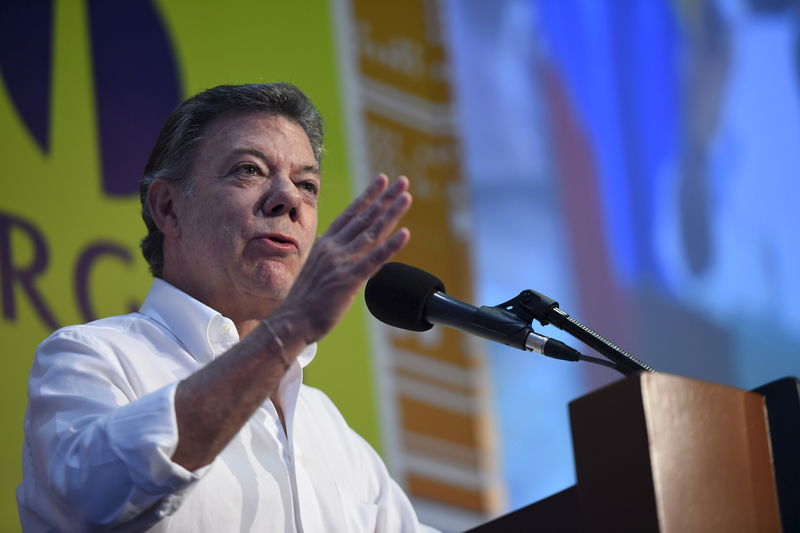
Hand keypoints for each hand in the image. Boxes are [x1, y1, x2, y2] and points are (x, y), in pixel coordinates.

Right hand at [277, 174, 410, 342]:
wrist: (291, 322)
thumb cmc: (304, 300)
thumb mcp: (315, 269)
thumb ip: (326, 253)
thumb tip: (329, 240)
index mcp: (326, 244)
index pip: (351, 214)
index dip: (368, 196)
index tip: (382, 180)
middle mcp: (334, 248)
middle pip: (365, 217)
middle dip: (385, 197)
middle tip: (402, 181)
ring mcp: (342, 263)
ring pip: (371, 233)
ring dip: (391, 213)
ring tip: (406, 197)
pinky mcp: (349, 280)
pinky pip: (374, 260)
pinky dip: (390, 246)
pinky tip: (405, 234)